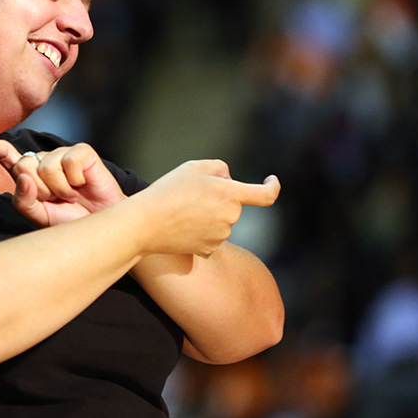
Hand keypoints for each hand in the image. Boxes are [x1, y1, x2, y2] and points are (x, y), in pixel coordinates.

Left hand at [0, 139, 125, 226]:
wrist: (100, 226)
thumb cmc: (69, 221)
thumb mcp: (40, 217)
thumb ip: (24, 201)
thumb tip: (23, 178)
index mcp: (30, 175)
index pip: (7, 156)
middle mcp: (43, 160)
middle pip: (24, 164)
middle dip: (39, 189)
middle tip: (56, 199)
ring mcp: (62, 154)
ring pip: (46, 166)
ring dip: (59, 188)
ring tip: (70, 196)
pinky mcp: (82, 151)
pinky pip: (68, 161)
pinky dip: (75, 180)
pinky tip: (82, 185)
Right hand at [138, 160, 280, 256]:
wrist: (145, 224)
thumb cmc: (168, 191)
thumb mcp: (193, 167)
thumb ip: (220, 168)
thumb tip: (229, 180)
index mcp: (230, 194)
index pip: (265, 195)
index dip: (273, 187)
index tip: (271, 181)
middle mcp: (230, 217)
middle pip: (233, 204)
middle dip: (220, 197)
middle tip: (192, 192)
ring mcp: (221, 236)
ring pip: (222, 220)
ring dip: (209, 213)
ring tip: (182, 209)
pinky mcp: (209, 250)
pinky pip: (212, 236)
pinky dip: (201, 230)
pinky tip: (182, 225)